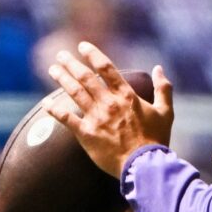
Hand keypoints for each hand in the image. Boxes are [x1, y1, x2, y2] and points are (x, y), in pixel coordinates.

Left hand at [44, 41, 173, 177]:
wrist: (144, 165)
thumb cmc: (156, 139)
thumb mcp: (166, 111)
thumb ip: (163, 88)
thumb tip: (158, 68)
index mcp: (126, 95)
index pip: (106, 68)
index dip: (93, 54)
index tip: (82, 46)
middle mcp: (109, 102)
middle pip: (85, 77)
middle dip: (71, 64)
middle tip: (60, 55)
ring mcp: (96, 118)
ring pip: (74, 92)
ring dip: (62, 79)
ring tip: (53, 69)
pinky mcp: (86, 134)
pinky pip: (66, 118)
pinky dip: (54, 109)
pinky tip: (45, 103)